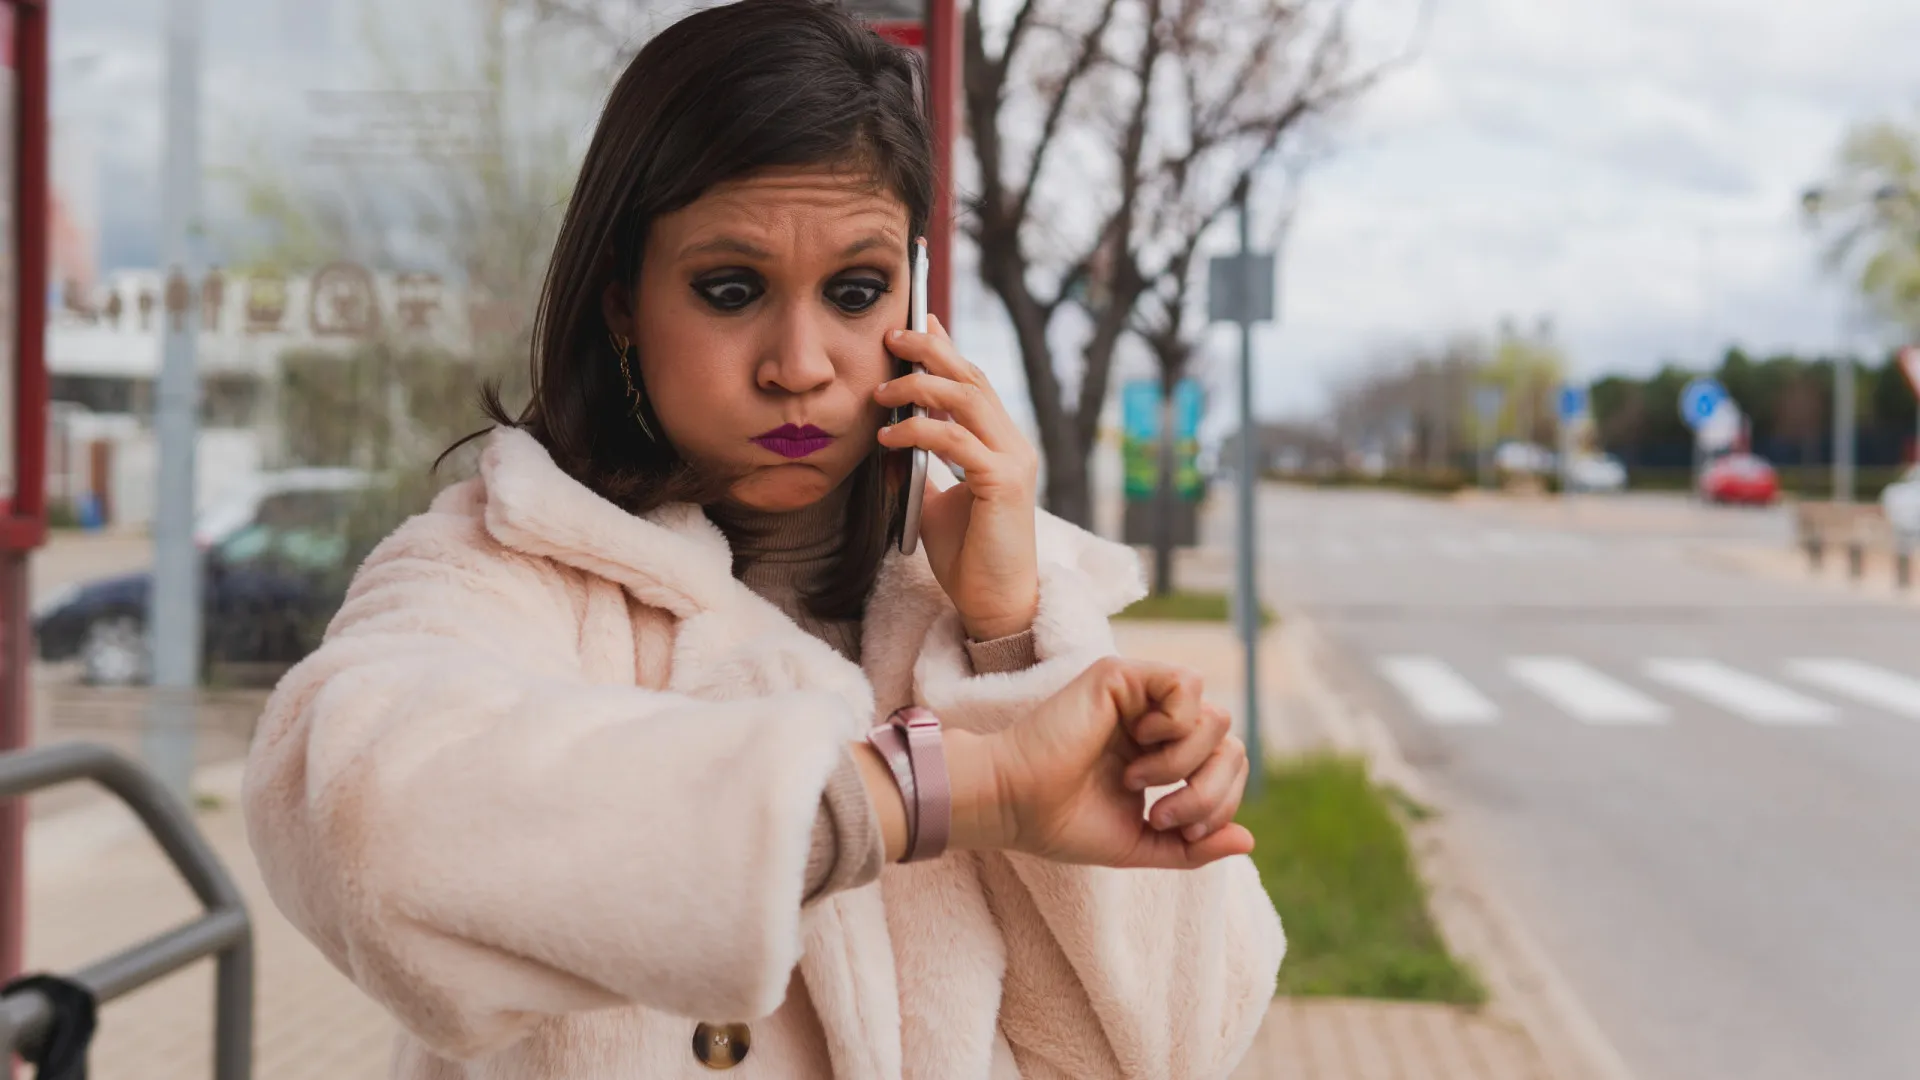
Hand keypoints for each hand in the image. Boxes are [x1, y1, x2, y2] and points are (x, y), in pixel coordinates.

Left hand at [875, 315, 1039, 641]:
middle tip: (891, 336)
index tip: (918, 320)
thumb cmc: (968, 555)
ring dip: (918, 387)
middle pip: (971, 378)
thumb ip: (925, 466)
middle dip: (930, 350)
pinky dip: (918, 431)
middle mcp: (1013, 444)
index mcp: (1001, 444)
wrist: (993, 602)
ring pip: (966, 399)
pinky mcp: (1003, 483)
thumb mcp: (937, 500)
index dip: (947, 347)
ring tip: (880, 392)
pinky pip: (955, 441)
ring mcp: (1013, 461)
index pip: (974, 381)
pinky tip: (888, 438)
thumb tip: (892, 436)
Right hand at [979, 657, 1254, 868]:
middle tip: (1163, 814)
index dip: (1219, 804)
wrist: (1014, 806)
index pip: (1227, 766)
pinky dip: (1177, 724)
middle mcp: (1154, 722)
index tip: (1173, 830)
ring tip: (1138, 779)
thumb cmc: (1061, 823)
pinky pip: (1187, 685)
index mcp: (1160, 754)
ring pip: (1216, 717)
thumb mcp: (1142, 843)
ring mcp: (1140, 697)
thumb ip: (1193, 846)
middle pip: (1231, 743)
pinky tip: (1140, 744)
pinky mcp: (1122, 676)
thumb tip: (1248, 841)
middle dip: (1208, 791)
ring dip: (1185, 761)